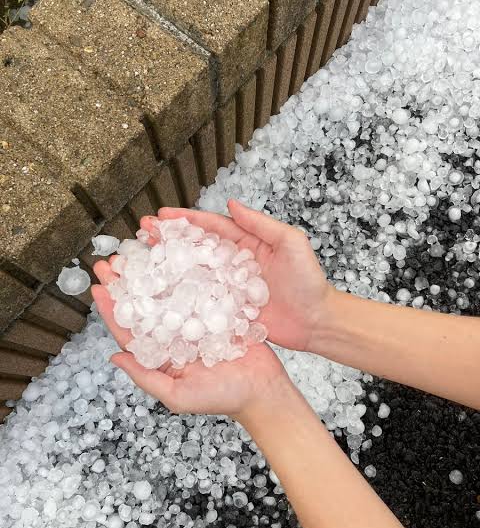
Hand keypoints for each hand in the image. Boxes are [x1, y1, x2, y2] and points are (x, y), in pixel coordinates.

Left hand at [92, 265, 287, 417]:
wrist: (263, 389)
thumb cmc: (222, 398)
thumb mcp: (178, 396)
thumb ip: (146, 377)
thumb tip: (114, 358)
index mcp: (162, 354)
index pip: (131, 329)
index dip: (113, 308)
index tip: (99, 286)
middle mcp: (176, 334)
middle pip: (146, 303)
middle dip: (128, 282)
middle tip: (114, 261)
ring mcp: (197, 320)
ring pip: (170, 291)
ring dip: (154, 271)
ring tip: (139, 250)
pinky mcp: (218, 309)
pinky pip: (200, 288)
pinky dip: (188, 271)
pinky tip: (178, 253)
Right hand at [140, 200, 332, 351]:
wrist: (317, 322)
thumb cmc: (309, 282)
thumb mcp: (291, 243)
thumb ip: (262, 224)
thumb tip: (232, 204)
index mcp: (247, 243)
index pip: (211, 227)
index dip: (186, 220)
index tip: (162, 216)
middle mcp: (233, 263)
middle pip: (195, 247)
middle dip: (169, 239)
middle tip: (143, 233)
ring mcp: (228, 287)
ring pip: (193, 272)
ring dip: (169, 265)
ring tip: (144, 258)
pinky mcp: (227, 310)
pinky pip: (201, 300)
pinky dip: (181, 296)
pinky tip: (161, 293)